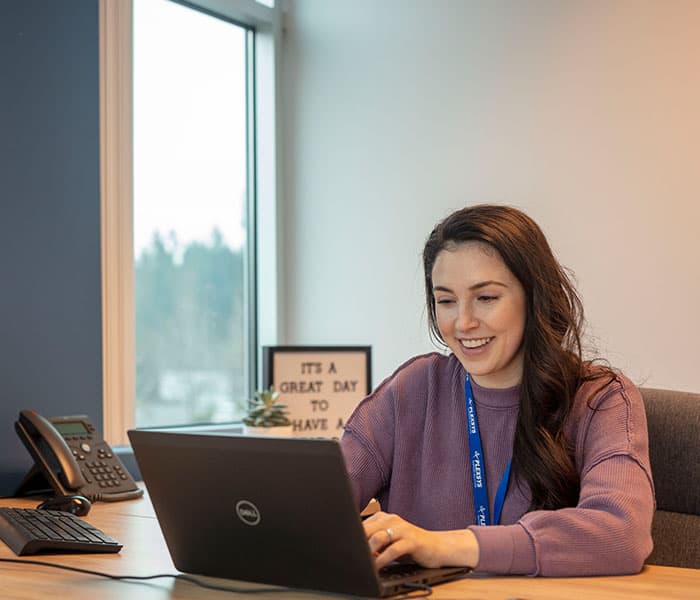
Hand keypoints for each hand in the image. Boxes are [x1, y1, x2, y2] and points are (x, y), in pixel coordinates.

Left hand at [363, 511, 479, 569]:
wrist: (436, 547)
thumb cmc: (409, 545)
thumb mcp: (388, 542)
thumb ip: (373, 543)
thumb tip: (352, 551)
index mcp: (383, 518)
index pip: (361, 525)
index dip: (352, 538)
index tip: (345, 549)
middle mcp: (392, 520)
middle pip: (367, 530)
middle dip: (358, 544)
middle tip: (352, 558)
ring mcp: (403, 529)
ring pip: (379, 538)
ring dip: (368, 552)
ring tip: (363, 563)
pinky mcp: (412, 541)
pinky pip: (394, 550)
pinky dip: (383, 559)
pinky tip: (377, 567)